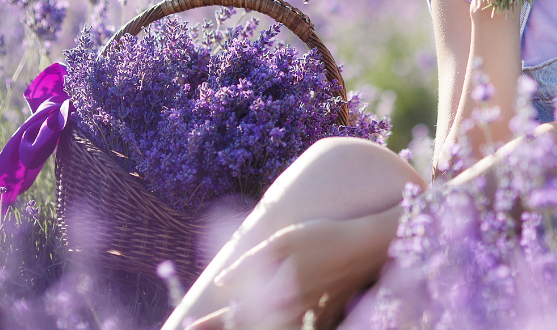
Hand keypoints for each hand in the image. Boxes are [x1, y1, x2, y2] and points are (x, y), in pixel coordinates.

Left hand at [182, 214, 393, 329]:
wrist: (368, 247)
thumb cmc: (325, 237)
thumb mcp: (284, 240)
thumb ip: (251, 262)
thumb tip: (222, 282)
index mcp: (276, 297)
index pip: (234, 317)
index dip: (209, 324)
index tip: (187, 328)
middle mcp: (290, 315)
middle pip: (252, 329)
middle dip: (226, 329)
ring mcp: (309, 320)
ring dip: (250, 329)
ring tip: (232, 327)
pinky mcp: (324, 319)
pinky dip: (279, 328)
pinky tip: (273, 322)